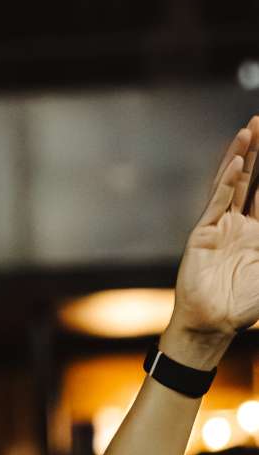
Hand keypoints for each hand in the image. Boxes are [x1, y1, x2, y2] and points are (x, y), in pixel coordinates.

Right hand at [164, 116, 258, 363]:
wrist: (214, 325)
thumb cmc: (245, 306)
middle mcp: (240, 224)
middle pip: (252, 179)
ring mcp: (220, 226)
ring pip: (233, 183)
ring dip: (242, 157)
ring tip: (249, 130)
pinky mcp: (203, 233)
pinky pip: (216, 202)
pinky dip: (225, 182)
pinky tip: (235, 163)